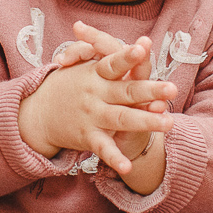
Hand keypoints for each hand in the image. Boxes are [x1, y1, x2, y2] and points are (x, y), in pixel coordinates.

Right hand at [18, 25, 174, 175]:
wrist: (40, 113)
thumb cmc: (71, 84)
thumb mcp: (84, 66)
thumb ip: (111, 55)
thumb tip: (144, 45)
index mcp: (96, 73)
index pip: (114, 62)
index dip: (128, 55)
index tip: (143, 46)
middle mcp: (95, 93)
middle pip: (126, 90)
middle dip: (150, 89)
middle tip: (172, 89)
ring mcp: (92, 115)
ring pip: (122, 118)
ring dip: (145, 121)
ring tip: (169, 123)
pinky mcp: (88, 136)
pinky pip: (104, 148)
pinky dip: (115, 158)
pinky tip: (127, 168)